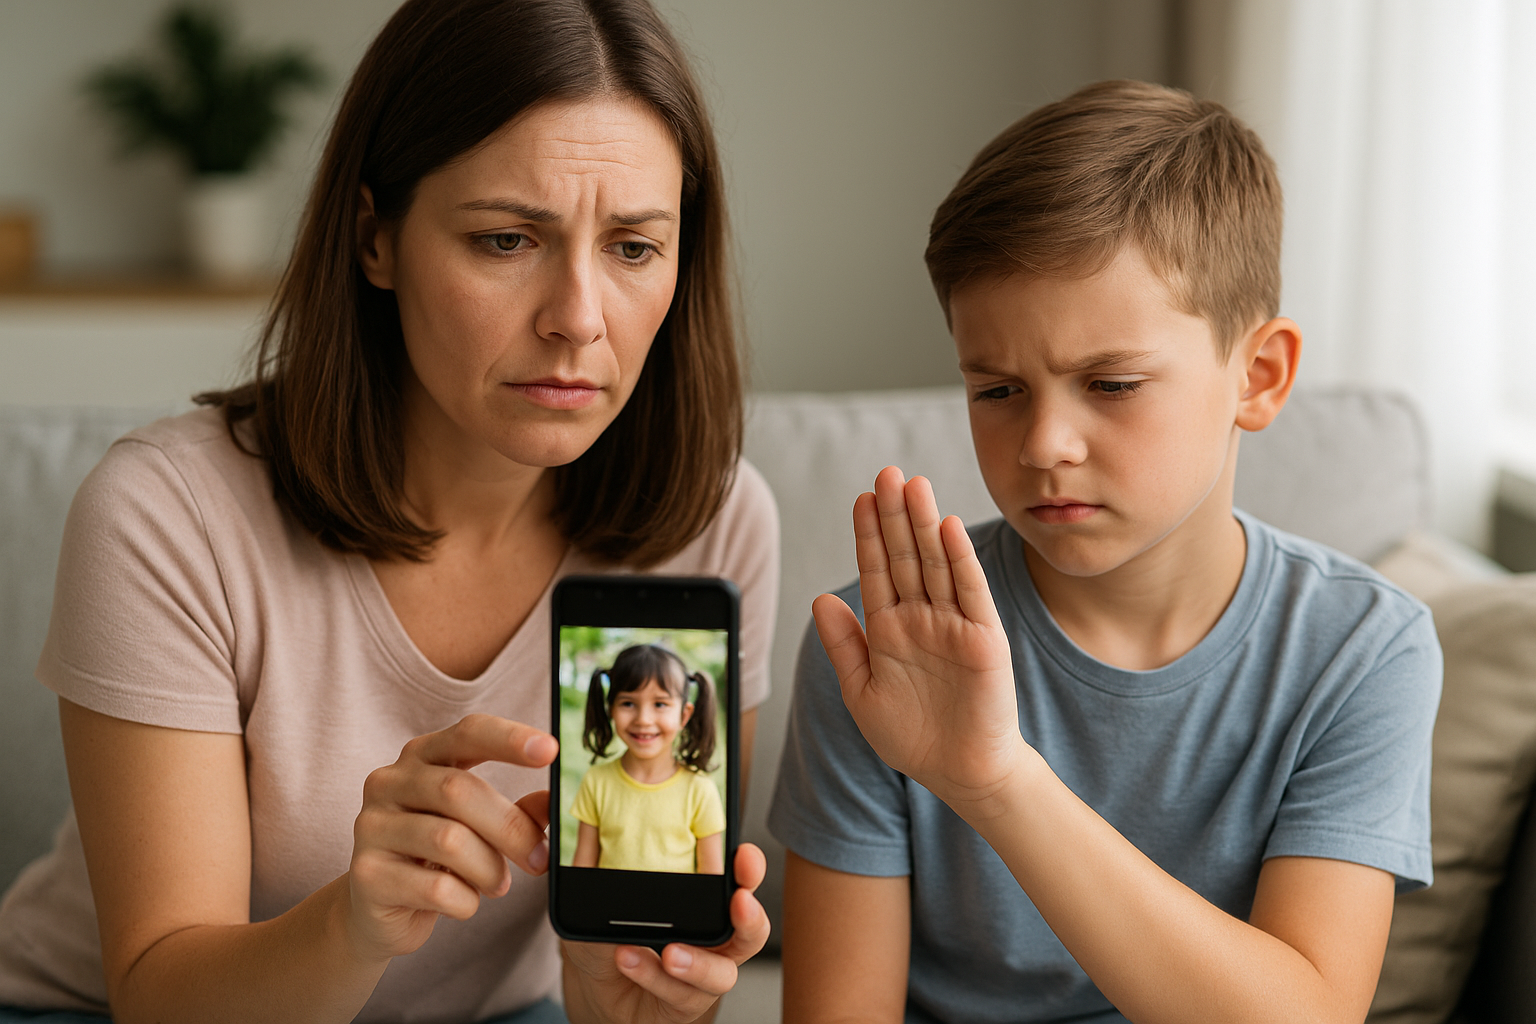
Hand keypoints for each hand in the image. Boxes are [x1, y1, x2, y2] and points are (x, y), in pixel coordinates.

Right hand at [346, 714, 557, 962]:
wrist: (377, 908)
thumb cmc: (437, 857)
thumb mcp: (479, 827)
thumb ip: (517, 812)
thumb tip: (553, 801)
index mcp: (422, 756)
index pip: (467, 733)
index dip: (509, 738)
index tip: (551, 750)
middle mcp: (389, 782)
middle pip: (460, 790)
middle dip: (511, 828)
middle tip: (540, 859)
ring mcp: (371, 826)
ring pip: (449, 841)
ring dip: (489, 869)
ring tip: (498, 883)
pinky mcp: (366, 874)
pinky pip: (435, 888)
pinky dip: (465, 901)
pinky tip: (463, 901)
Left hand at [561, 844, 771, 1023]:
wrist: (593, 990)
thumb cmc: (608, 940)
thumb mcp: (598, 900)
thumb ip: (597, 866)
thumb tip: (589, 826)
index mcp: (703, 907)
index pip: (738, 885)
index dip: (749, 870)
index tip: (744, 855)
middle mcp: (712, 942)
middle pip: (752, 933)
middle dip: (751, 917)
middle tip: (739, 903)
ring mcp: (700, 978)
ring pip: (722, 975)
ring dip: (697, 962)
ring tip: (669, 951)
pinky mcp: (683, 1007)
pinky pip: (680, 997)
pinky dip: (653, 977)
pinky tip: (629, 960)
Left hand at [812, 467, 1029, 812]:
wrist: (959, 772)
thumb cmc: (910, 736)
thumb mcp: (860, 691)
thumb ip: (843, 644)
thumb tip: (820, 597)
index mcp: (889, 627)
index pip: (877, 569)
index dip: (868, 534)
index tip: (861, 497)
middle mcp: (921, 617)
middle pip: (905, 556)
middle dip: (894, 515)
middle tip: (886, 472)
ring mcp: (953, 625)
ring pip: (936, 564)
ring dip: (924, 524)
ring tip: (913, 484)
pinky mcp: (983, 639)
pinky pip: (969, 593)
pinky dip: (959, 560)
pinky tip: (946, 528)